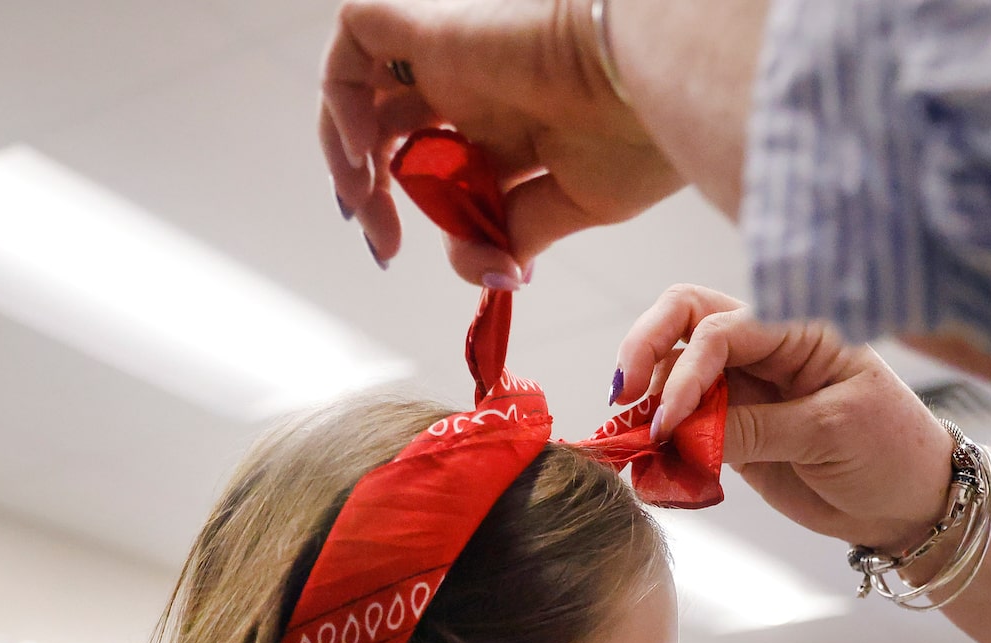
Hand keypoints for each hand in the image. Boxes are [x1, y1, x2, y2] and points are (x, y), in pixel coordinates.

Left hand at [320, 0, 678, 283]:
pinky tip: (369, 146)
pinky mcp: (432, 23)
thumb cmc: (638, 134)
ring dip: (344, 149)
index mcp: (515, 123)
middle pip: (392, 129)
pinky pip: (355, 36)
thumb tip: (489, 270)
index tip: (428, 262)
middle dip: (369, 190)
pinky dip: (341, 92)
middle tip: (382, 244)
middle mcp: (478, 85)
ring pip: (361, 84)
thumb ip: (517, 233)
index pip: (441, 166)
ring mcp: (452, 53)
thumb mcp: (575, 206)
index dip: (417, 214)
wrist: (649, 76)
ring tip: (363, 200)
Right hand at [616, 285, 960, 557]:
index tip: (670, 422)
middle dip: (646, 348)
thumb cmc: (892, 453)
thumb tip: (682, 432)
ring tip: (638, 443)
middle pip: (685, 320)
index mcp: (798, 331)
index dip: (686, 370)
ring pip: (675, 372)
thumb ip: (755, 429)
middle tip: (624, 397)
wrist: (910, 506)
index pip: (721, 328)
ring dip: (648, 401)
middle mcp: (765, 350)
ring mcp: (745, 389)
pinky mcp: (733, 431)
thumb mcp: (830, 434)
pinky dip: (661, 439)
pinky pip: (685, 424)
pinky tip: (652, 460)